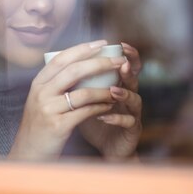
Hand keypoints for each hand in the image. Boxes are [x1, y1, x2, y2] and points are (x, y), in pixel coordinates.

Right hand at [8, 40, 125, 160]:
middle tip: (119, 61)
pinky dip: (100, 107)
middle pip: (74, 71)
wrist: (28, 153)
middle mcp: (41, 93)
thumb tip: (83, 64)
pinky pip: (85, 112)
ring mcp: (48, 109)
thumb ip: (56, 83)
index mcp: (38, 83)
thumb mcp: (41, 100)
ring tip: (117, 89)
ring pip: (83, 92)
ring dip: (104, 90)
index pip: (61, 59)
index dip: (82, 48)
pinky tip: (109, 106)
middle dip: (100, 63)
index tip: (101, 43)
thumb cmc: (40, 125)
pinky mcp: (58, 126)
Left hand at [79, 42, 142, 160]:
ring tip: (112, 91)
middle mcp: (128, 97)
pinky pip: (128, 122)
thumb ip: (79, 82)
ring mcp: (132, 114)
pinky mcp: (131, 131)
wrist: (104, 149)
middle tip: (121, 63)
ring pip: (134, 100)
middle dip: (129, 69)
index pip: (124, 65)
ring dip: (124, 94)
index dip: (125, 54)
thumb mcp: (85, 99)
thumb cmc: (93, 121)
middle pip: (134, 78)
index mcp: (118, 85)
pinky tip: (104, 116)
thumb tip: (57, 62)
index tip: (118, 44)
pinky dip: (117, 118)